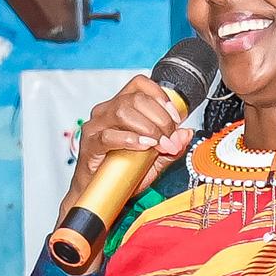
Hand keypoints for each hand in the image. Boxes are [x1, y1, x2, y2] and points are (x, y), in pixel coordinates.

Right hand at [63, 70, 201, 210]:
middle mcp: (107, 111)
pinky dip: (130, 139)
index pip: (141, 84)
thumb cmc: (121, 171)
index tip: (175, 118)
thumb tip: (186, 134)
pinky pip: (109, 135)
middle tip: (169, 138)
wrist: (98, 191)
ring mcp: (96, 126)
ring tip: (157, 144)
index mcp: (121, 106)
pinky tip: (143, 146)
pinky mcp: (90, 143)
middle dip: (160, 118)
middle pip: (136, 98)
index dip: (162, 97)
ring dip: (147, 127)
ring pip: (123, 111)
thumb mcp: (154, 159)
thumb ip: (171, 147)